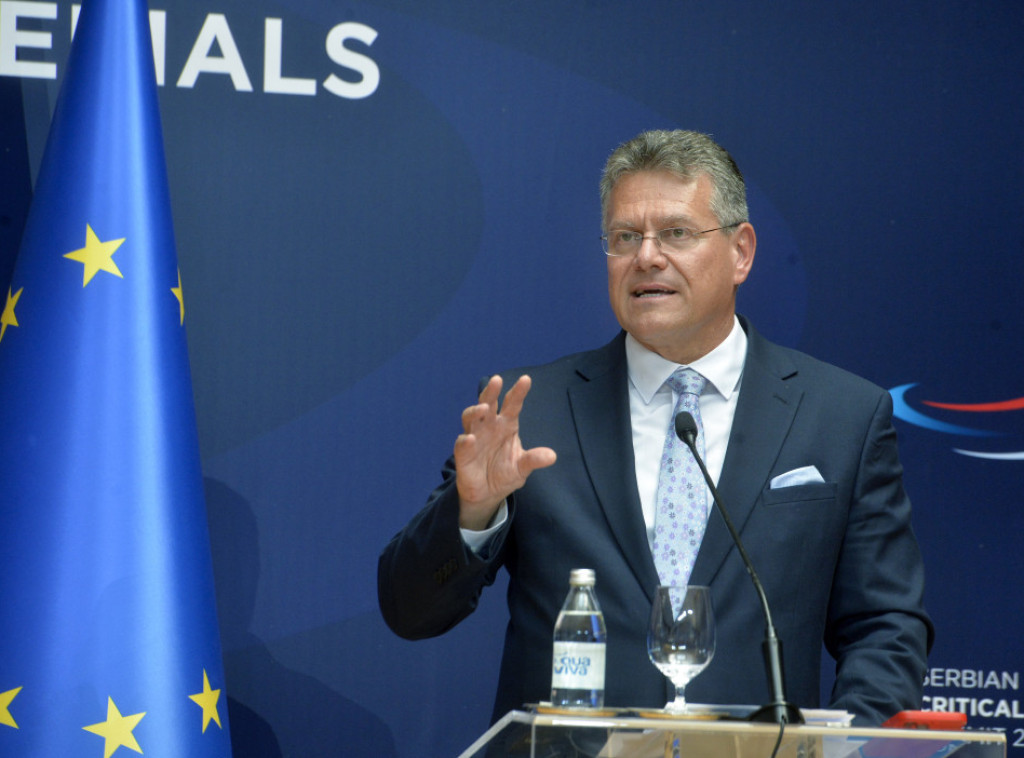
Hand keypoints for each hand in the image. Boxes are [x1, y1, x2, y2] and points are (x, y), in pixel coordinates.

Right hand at [454, 375, 555, 529]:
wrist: (488, 494)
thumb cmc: (505, 474)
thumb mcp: (522, 467)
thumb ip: (534, 459)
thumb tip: (552, 456)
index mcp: (507, 425)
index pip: (512, 404)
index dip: (518, 392)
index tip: (526, 379)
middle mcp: (489, 426)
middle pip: (488, 403)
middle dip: (491, 392)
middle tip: (497, 380)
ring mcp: (474, 437)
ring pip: (470, 417)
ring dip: (475, 410)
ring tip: (483, 408)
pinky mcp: (463, 453)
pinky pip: (462, 443)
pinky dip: (465, 441)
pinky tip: (471, 439)